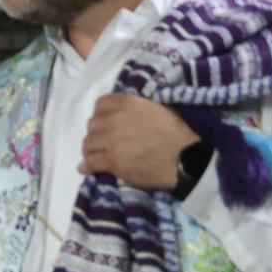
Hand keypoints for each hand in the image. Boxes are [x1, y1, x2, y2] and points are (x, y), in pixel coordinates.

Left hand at [80, 93, 199, 191]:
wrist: (184, 156)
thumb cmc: (176, 132)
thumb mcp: (157, 108)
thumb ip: (135, 109)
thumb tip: (123, 115)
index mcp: (127, 103)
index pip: (100, 104)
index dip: (101, 115)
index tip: (105, 123)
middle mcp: (114, 118)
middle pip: (92, 126)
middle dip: (96, 134)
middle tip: (102, 142)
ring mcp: (110, 140)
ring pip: (88, 144)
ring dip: (90, 150)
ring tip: (96, 156)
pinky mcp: (111, 160)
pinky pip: (90, 163)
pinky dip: (87, 166)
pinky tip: (87, 168)